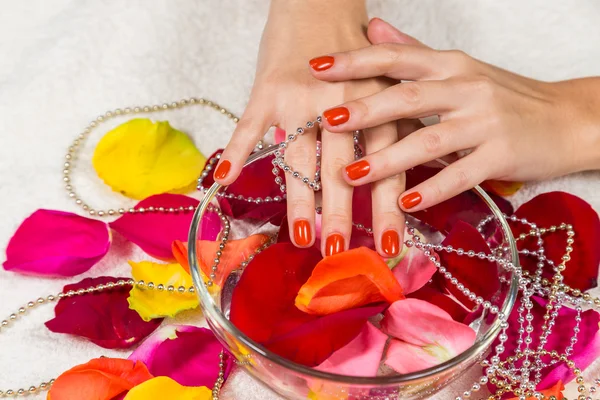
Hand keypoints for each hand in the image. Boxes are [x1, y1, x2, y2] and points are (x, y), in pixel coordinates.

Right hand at [215, 2, 410, 257]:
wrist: (320, 5)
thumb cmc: (358, 54)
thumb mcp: (389, 90)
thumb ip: (397, 132)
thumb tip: (412, 186)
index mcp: (377, 109)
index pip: (386, 168)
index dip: (387, 209)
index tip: (388, 247)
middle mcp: (343, 105)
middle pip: (341, 169)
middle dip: (341, 214)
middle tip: (339, 251)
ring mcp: (302, 97)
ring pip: (298, 157)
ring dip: (299, 200)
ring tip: (302, 236)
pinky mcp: (268, 89)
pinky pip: (250, 125)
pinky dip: (238, 151)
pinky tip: (225, 179)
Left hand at [312, 18, 599, 211]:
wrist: (568, 118)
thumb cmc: (505, 96)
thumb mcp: (460, 68)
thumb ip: (413, 51)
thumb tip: (372, 28)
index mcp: (451, 65)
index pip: (396, 58)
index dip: (356, 61)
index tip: (317, 67)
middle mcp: (466, 88)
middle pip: (407, 97)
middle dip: (364, 110)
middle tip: (326, 121)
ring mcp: (485, 122)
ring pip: (429, 140)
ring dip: (388, 159)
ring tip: (352, 176)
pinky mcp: (502, 155)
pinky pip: (461, 174)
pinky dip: (433, 189)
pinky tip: (406, 203)